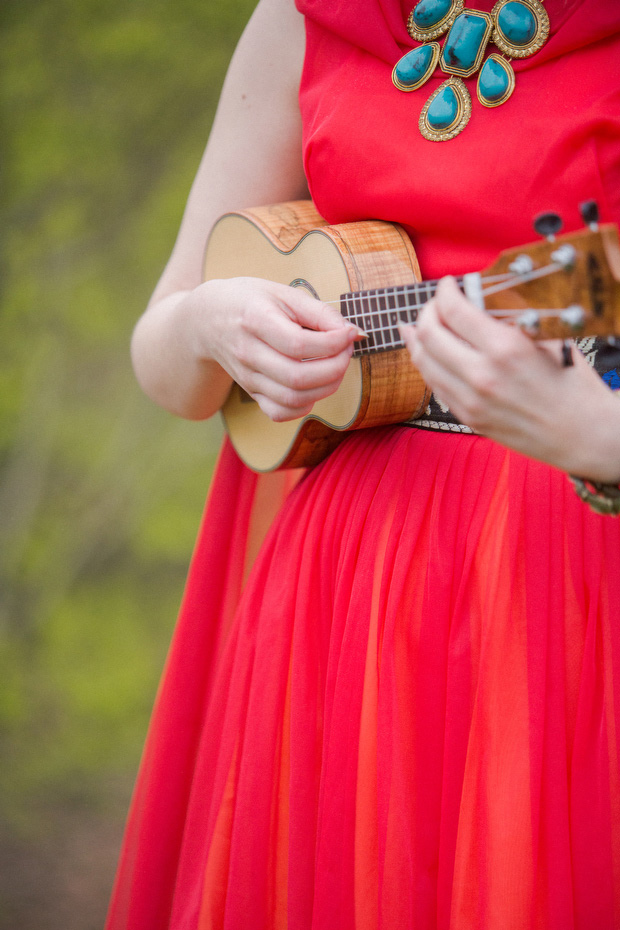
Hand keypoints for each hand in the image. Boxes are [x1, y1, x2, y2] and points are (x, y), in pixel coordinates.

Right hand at [193, 276, 363, 421]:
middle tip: (346, 351)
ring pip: (293, 399)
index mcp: (255, 320)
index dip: (333, 343)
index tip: (349, 334)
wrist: (208, 321)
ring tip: (335, 366)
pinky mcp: (251, 393)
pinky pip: (281, 412)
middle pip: (298, 377)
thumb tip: (351, 332)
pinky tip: (314, 385)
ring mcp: (248, 378)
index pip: (299, 345)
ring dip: (326, 387)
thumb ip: (319, 311)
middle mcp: (248, 353)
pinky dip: (305, 404)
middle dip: (335, 367)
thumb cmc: (250, 302)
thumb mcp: (283, 293)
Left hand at [399, 277, 619, 481]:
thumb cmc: (573, 386)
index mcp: (505, 349)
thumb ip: (510, 321)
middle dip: (426, 311)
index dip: (444, 291)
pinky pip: (434, 386)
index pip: (453, 310)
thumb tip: (479, 302)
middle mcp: (482, 376)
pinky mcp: (468, 418)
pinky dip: (427, 365)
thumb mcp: (548, 341)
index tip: (448, 284)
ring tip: (418, 326)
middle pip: (429, 334)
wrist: (583, 435)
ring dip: (418, 339)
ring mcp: (471, 401)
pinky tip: (427, 354)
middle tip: (435, 304)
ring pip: (423, 362)